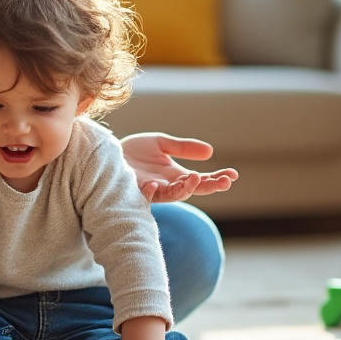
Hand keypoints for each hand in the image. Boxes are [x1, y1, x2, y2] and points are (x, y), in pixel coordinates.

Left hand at [120, 133, 236, 202]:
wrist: (107, 155)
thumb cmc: (134, 151)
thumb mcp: (162, 144)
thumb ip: (184, 148)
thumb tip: (210, 152)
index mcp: (176, 176)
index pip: (202, 180)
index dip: (217, 178)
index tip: (233, 174)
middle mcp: (167, 186)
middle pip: (193, 190)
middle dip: (209, 186)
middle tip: (224, 181)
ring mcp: (152, 190)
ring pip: (173, 195)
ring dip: (185, 188)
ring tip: (196, 177)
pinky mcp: (135, 191)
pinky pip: (145, 196)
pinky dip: (150, 192)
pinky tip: (155, 184)